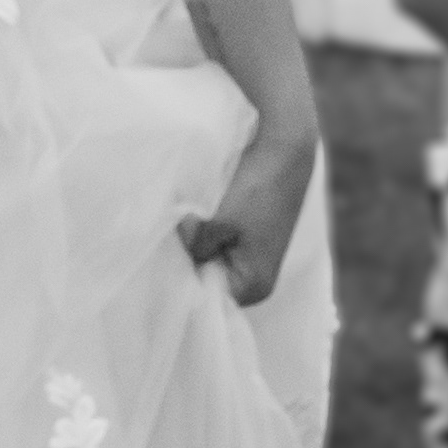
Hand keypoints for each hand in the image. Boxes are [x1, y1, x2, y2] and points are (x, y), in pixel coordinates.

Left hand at [178, 113, 318, 306]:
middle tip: (168, 240)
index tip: (161, 263)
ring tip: (184, 224)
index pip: (205, 299)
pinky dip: (207, 233)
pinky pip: (219, 245)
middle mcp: (256, 281)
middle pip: (208, 281)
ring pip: (211, 260)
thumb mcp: (217, 221)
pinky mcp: (251, 239)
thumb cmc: (256, 188)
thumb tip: (180, 254)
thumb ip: (193, 247)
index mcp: (252, 287)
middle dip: (188, 261)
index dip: (181, 281)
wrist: (286, 148)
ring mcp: (255, 260)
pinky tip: (197, 216)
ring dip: (196, 244)